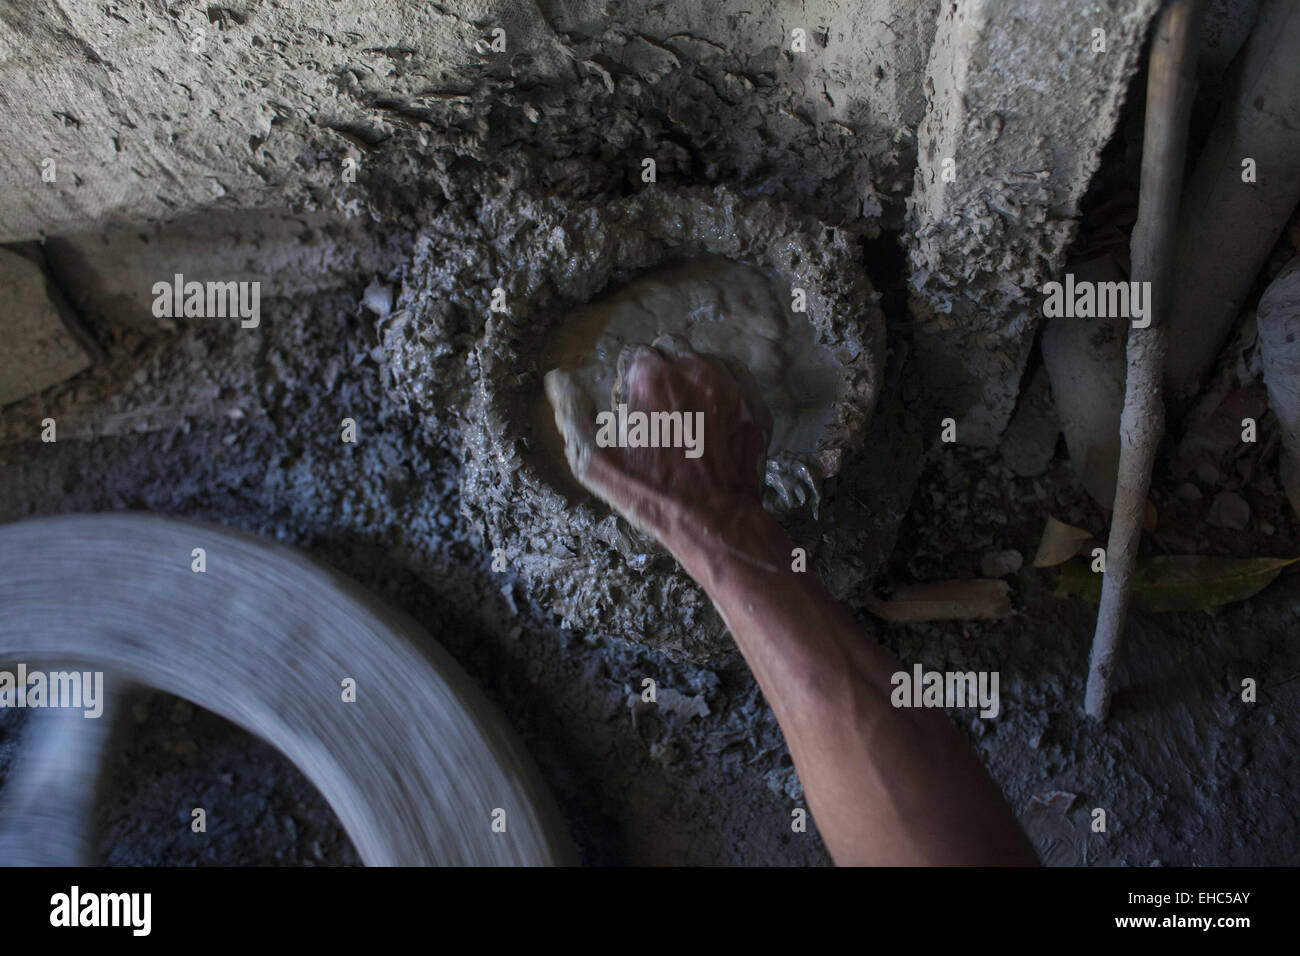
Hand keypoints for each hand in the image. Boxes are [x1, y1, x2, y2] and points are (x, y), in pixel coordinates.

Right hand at [544, 336, 771, 547]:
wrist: (715, 521)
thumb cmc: (652, 495)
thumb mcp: (595, 463)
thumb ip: (572, 415)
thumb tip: (558, 380)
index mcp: (651, 377)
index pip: (633, 356)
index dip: (629, 384)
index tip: (634, 412)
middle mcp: (692, 369)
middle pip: (669, 350)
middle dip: (661, 374)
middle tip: (659, 412)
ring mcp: (728, 383)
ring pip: (702, 360)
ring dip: (691, 379)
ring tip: (687, 417)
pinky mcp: (753, 400)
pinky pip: (734, 376)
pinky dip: (721, 389)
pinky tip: (713, 418)